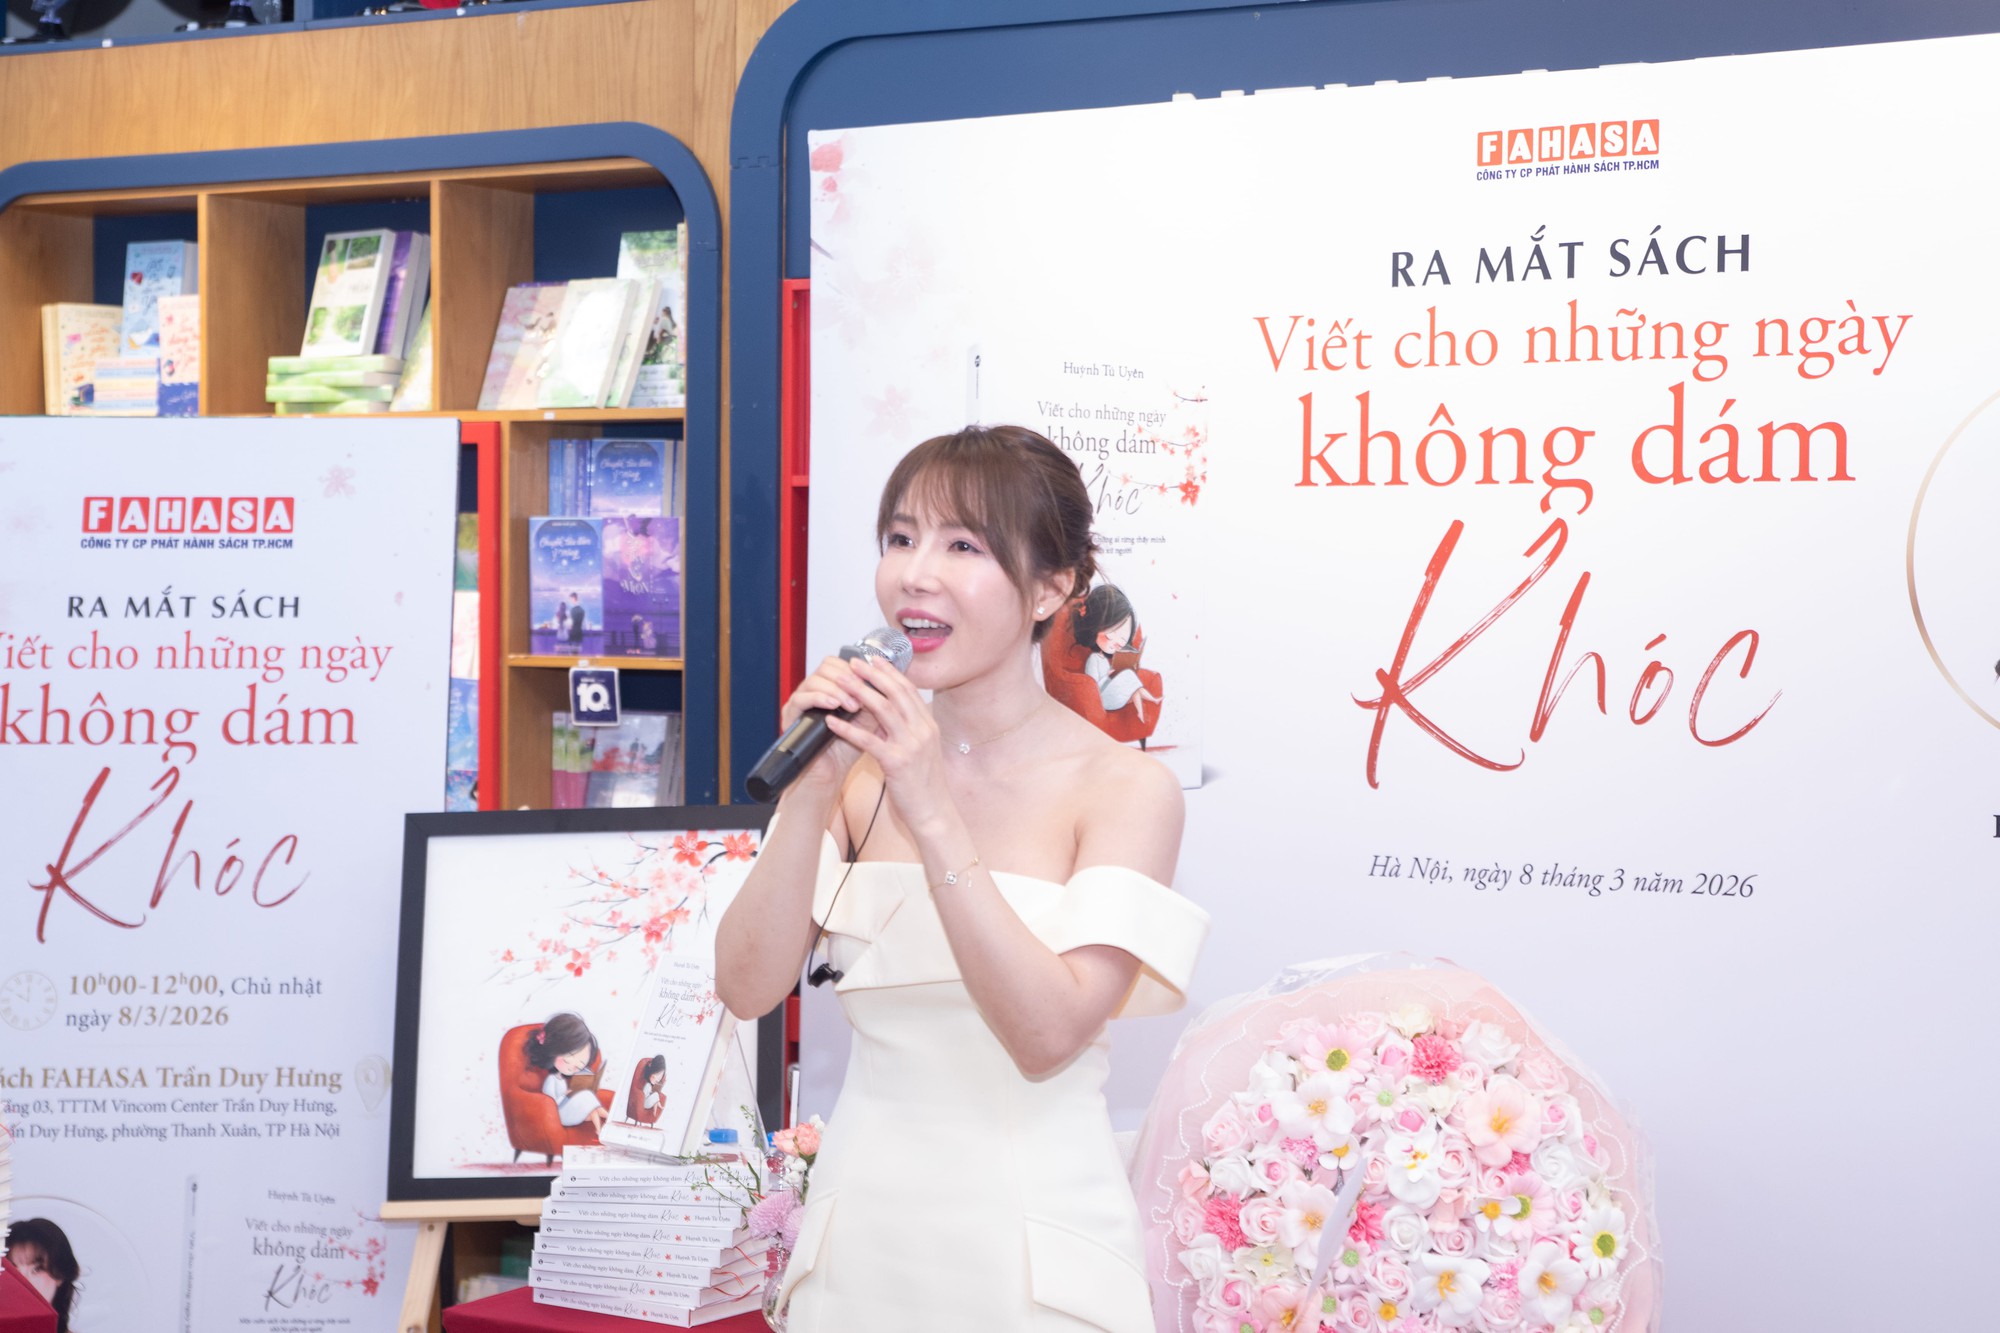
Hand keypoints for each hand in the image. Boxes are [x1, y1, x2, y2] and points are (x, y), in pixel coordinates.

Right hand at [779, 654, 881, 791]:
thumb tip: (894, 681)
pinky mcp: (790, 714)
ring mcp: (800, 699)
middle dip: (849, 679)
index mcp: (832, 685)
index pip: (841, 662)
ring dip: (836, 690)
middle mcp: (814, 688)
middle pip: (827, 666)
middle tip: (863, 696)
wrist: (833, 770)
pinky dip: (819, 699)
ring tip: (851, 705)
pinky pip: (801, 698)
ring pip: (814, 679)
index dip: (857, 670)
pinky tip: (833, 706)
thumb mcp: (869, 718)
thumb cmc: (849, 746)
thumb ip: (877, 699)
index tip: (873, 682)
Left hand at [823, 656, 949, 831]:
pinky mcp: (896, 762)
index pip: (909, 690)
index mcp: (929, 726)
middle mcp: (923, 731)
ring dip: (860, 692)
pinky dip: (848, 728)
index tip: (874, 660)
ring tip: (842, 681)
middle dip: (874, 675)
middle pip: (897, 693)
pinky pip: (868, 740)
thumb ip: (910, 731)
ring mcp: (911, 745)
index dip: (891, 673)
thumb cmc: (925, 786)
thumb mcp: (923, 752)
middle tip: (854, 663)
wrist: (934, 813)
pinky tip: (832, 721)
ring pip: (884, 710)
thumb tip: (891, 714)